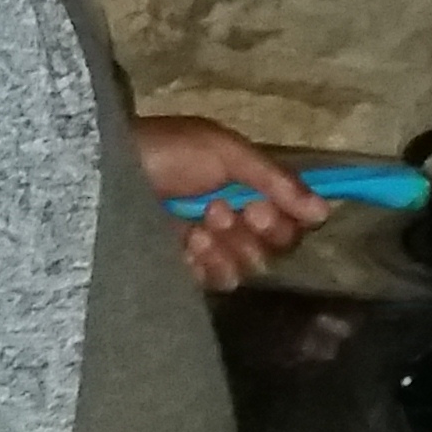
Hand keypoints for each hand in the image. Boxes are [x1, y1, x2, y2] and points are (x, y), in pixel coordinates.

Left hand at [134, 114, 328, 288]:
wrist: (106, 172)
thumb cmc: (168, 152)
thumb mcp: (225, 152)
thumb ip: (276, 180)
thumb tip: (325, 211)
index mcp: (247, 183)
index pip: (289, 219)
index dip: (280, 222)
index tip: (256, 211)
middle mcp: (234, 214)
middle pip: (270, 248)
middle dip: (247, 234)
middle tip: (217, 214)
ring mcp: (207, 242)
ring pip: (243, 267)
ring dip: (223, 249)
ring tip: (196, 230)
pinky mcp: (182, 264)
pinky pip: (213, 280)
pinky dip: (203, 264)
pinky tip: (184, 246)